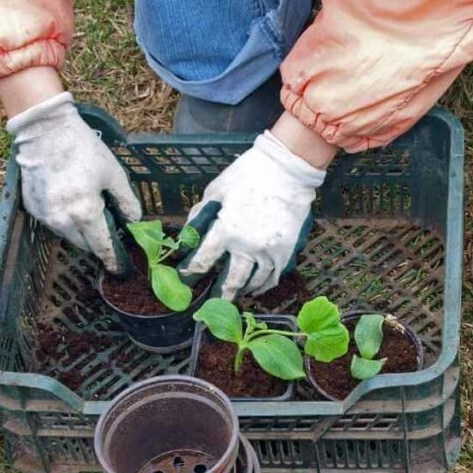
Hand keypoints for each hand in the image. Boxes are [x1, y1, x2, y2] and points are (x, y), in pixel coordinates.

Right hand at [6, 91, 141, 272]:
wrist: (44, 131)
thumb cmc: (83, 149)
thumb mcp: (114, 173)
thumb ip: (126, 201)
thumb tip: (134, 221)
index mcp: (85, 213)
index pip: (101, 246)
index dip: (111, 258)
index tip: (118, 268)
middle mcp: (62, 220)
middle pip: (84, 244)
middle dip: (97, 241)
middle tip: (107, 228)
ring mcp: (44, 215)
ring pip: (67, 235)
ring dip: (80, 230)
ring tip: (89, 211)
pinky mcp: (32, 208)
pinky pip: (53, 223)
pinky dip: (64, 219)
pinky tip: (71, 202)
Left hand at [179, 130, 325, 298]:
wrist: (287, 169)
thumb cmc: (247, 175)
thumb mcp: (215, 190)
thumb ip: (201, 215)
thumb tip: (189, 235)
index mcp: (226, 229)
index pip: (203, 261)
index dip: (190, 273)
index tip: (185, 278)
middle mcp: (247, 245)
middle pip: (229, 281)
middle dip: (216, 294)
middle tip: (209, 303)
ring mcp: (269, 251)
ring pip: (253, 282)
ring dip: (240, 291)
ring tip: (232, 295)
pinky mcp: (286, 250)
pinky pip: (274, 277)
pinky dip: (263, 286)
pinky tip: (255, 288)